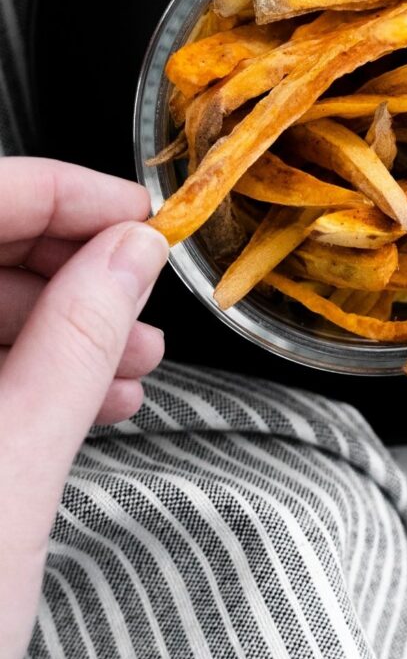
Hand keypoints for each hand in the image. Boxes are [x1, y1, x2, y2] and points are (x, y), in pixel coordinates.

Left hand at [0, 159, 167, 658]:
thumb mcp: (14, 465)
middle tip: (141, 294)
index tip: (137, 214)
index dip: (67, 193)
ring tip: (132, 360)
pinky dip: (40, 372)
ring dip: (68, 326)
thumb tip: (128, 253)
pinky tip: (94, 397)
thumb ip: (79, 339)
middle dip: (76, 270)